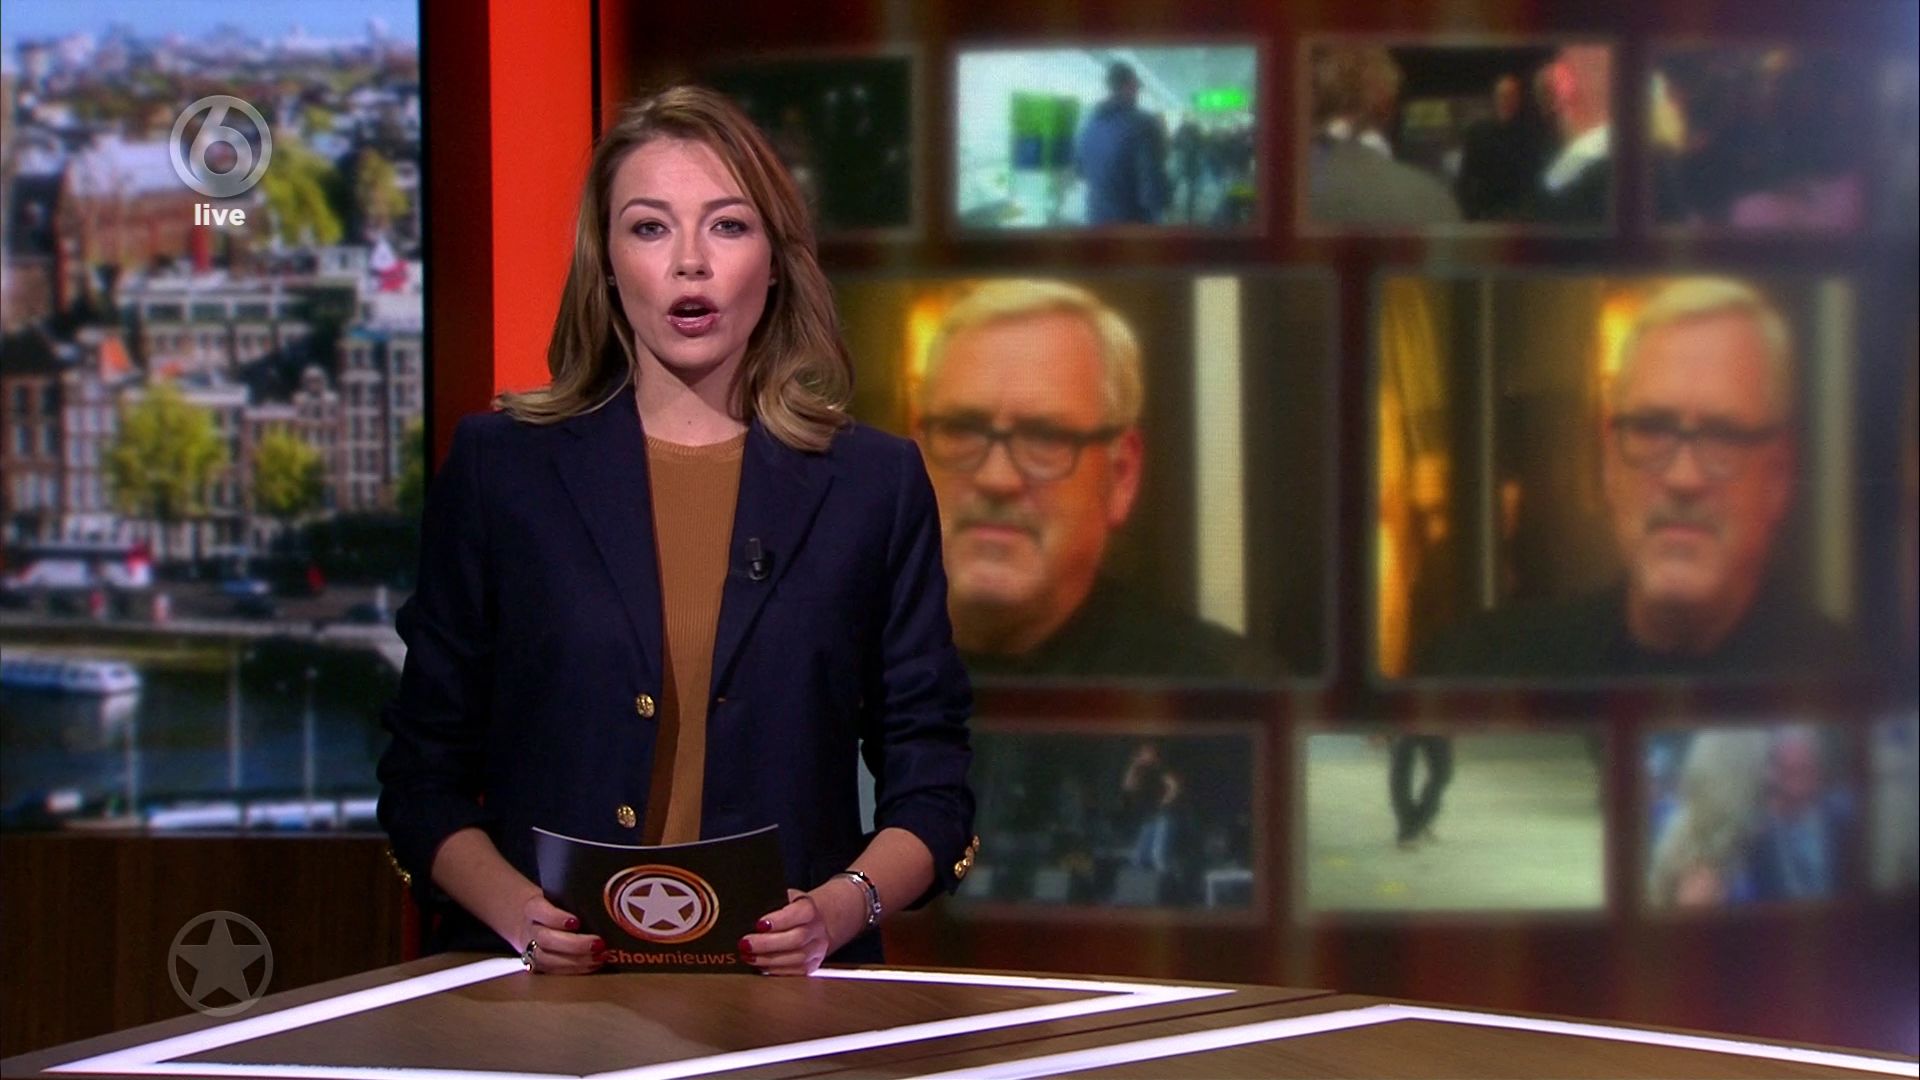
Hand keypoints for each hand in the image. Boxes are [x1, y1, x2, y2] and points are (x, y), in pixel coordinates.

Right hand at [513, 891, 603, 974]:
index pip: (540, 911)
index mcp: (532, 908)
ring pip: (549, 959)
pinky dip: (576, 969)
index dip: (557, 918)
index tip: (576, 921)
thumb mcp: (558, 895)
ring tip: (600, 956)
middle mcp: (530, 930)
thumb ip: (574, 897)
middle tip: (598, 943)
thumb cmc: (553, 904)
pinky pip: (555, 971)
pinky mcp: (538, 965)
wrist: (529, 920)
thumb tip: (608, 895)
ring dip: (577, 960)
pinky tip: (594, 964)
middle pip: (546, 939)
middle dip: (574, 944)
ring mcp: (531, 949)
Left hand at [739, 885, 864, 974]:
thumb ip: (769, 904)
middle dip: (767, 944)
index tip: (758, 924)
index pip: (799, 913)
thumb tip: (745, 913)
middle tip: (745, 944)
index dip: (778, 920)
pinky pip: (795, 972)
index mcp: (809, 909)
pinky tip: (760, 965)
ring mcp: (817, 950)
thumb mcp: (782, 899)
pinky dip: (775, 970)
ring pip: (796, 959)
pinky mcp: (812, 966)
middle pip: (796, 939)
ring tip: (748, 956)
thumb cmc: (790, 910)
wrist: (813, 923)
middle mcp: (818, 930)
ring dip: (768, 960)